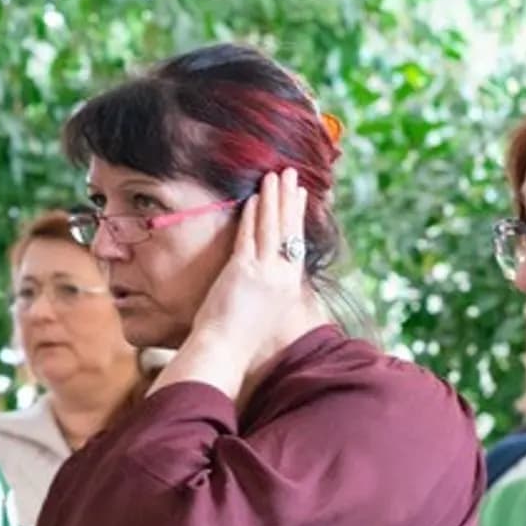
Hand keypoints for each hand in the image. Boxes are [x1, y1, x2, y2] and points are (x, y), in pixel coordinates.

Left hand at [155, 169, 329, 396]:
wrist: (225, 352)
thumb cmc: (239, 340)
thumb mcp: (262, 312)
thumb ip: (265, 292)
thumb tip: (261, 282)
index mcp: (288, 287)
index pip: (296, 243)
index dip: (297, 217)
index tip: (300, 196)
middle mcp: (282, 277)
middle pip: (289, 230)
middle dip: (289, 198)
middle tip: (291, 174)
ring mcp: (264, 273)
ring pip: (272, 228)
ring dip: (273, 199)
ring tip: (275, 175)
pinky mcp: (243, 271)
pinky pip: (250, 237)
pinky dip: (252, 216)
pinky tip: (254, 198)